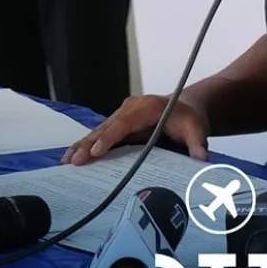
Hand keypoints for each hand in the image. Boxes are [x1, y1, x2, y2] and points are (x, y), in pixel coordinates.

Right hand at [61, 94, 209, 164]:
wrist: (186, 108)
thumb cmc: (189, 119)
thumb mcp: (197, 129)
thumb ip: (198, 143)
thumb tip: (199, 158)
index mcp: (148, 107)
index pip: (126, 122)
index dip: (111, 136)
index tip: (98, 150)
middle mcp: (132, 107)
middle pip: (108, 126)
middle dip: (90, 144)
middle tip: (75, 160)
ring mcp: (123, 114)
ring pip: (100, 130)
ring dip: (83, 145)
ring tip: (67, 160)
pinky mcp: (119, 123)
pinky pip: (101, 133)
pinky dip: (86, 144)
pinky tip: (71, 156)